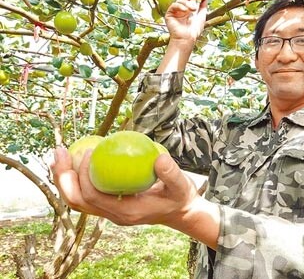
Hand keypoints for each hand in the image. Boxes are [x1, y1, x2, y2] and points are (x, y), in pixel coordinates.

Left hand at [51, 147, 199, 226]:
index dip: (85, 175)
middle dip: (63, 177)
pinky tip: (76, 158)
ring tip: (60, 153)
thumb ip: (172, 174)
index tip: (90, 151)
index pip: (94, 197)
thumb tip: (158, 159)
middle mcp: (112, 215)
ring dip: (64, 177)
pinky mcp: (108, 203)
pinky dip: (75, 177)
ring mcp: (108, 211)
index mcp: (125, 212)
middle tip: (60, 151)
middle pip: (76, 201)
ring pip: (76, 199)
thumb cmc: (179, 197)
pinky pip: (85, 192)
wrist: (179, 211)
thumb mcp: (181, 186)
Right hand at [164, 0, 206, 44]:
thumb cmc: (194, 30)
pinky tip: (185, 11)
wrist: (187, 38)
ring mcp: (174, 11)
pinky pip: (174, 5)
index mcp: (187, 9)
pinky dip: (180, 6)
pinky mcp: (169, 14)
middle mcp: (181, 9)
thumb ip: (203, 7)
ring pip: (179, 0)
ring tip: (192, 10)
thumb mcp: (202, 16)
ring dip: (187, 3)